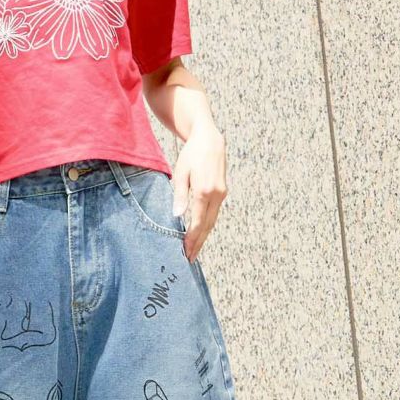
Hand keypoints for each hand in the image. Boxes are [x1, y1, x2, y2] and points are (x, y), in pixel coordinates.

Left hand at [171, 119, 227, 261]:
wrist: (210, 140)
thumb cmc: (191, 155)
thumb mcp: (181, 173)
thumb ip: (179, 195)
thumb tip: (177, 216)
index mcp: (204, 191)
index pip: (197, 222)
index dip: (191, 239)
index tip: (185, 252)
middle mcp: (216, 195)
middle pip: (207, 226)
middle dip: (198, 243)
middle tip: (190, 258)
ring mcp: (221, 194)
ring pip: (212, 221)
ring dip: (203, 236)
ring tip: (194, 249)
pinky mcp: (222, 192)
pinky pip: (214, 213)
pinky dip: (207, 225)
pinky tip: (200, 232)